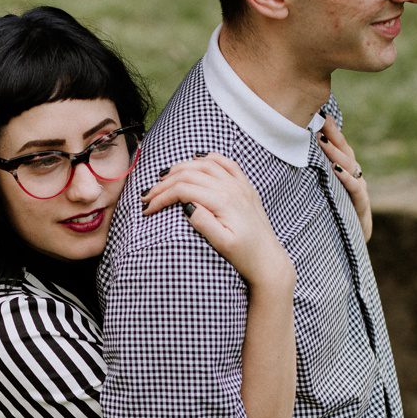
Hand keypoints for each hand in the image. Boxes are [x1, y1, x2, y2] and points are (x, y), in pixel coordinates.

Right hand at [142, 153, 294, 292]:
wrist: (269, 260)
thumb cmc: (245, 256)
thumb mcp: (223, 244)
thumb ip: (204, 223)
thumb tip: (186, 204)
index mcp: (223, 201)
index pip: (183, 190)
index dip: (161, 198)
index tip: (147, 210)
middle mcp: (232, 188)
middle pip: (190, 175)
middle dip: (164, 184)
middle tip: (148, 196)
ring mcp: (240, 185)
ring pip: (205, 164)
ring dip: (181, 167)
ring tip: (164, 177)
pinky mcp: (245, 188)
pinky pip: (227, 163)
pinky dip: (209, 158)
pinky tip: (197, 159)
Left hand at [321, 118, 371, 242]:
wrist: (347, 247)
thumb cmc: (330, 219)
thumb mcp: (320, 194)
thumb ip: (313, 176)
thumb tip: (288, 156)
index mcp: (345, 173)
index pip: (340, 146)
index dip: (331, 130)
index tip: (320, 114)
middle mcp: (354, 178)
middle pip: (346, 151)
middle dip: (333, 135)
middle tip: (320, 120)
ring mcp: (359, 191)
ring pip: (350, 166)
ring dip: (336, 153)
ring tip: (322, 141)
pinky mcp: (361, 208)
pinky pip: (356, 190)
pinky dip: (347, 179)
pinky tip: (336, 169)